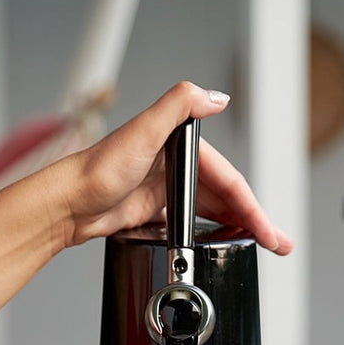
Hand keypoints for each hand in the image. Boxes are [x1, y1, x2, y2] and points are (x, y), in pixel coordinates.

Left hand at [54, 81, 292, 254]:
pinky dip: (208, 232)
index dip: (254, 209)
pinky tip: (217, 245)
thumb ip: (179, 105)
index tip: (270, 232)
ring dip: (235, 228)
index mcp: (180, 145)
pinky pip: (191, 222)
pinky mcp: (152, 209)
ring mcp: (164, 188)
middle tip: (277, 244)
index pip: (230, 182)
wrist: (66, 203)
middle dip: (254, 222)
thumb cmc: (97, 169)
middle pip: (227, 198)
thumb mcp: (142, 131)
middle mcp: (175, 164)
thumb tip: (217, 97)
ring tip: (258, 247)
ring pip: (212, 211)